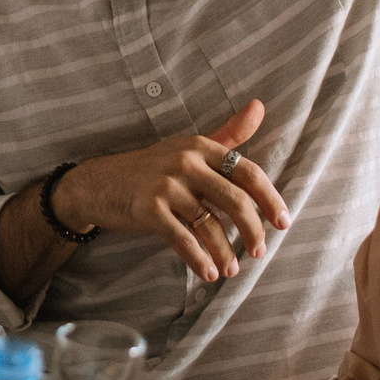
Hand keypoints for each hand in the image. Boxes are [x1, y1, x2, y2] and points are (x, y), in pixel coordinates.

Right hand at [50, 101, 288, 283]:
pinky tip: (209, 273)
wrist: (97, 183)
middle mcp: (185, 161)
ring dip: (225, 251)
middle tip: (259, 251)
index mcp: (200, 147)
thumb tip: (260, 105)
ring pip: (210, 224)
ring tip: (232, 269)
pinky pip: (183, 239)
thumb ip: (227, 133)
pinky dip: (199, 260)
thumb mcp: (188, 147)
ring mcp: (165, 185)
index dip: (270, 199)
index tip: (283, 223)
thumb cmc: (151, 168)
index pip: (247, 173)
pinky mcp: (148, 208)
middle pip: (235, 200)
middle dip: (253, 230)